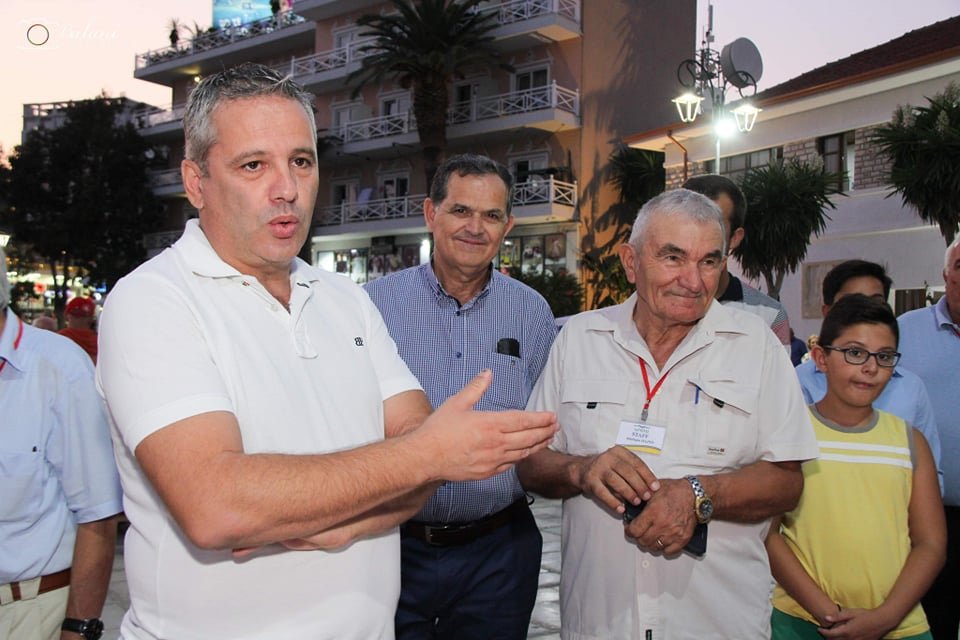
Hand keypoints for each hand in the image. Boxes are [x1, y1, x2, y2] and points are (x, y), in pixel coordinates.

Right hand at [411, 370, 557, 481]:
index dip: (540, 419)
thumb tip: (487, 373)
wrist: (425, 457)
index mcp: (490, 424)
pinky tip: (525, 453)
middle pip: (529, 438)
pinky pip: (511, 465)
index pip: (523, 420)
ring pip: (523, 453)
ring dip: (538, 445)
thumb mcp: (457, 403)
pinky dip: (522, 458)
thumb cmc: (438, 431)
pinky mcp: (487, 472)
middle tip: (555, 426)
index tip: (552, 416)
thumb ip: (476, 387)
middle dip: (545, 431)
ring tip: (547, 439)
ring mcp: (493, 460)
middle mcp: (495, 443)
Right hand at [573, 445, 659, 513]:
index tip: (656, 487)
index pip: (636, 463)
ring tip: (636, 502)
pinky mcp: (590, 481)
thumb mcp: (621, 463)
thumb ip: (635, 472)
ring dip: (628, 493)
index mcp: (619, 451)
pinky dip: (613, 502)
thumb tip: (652, 488)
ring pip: (615, 481)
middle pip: (627, 471)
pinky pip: (602, 493)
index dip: (647, 475)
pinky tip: (621, 509)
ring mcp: (597, 468)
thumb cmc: (609, 468)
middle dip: (639, 485)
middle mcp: (607, 457)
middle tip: (647, 497)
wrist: (583, 469)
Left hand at [623, 477, 695, 554]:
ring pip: (655, 548)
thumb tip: (625, 499)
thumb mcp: (653, 489)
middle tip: (639, 532)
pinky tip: (662, 541)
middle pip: (643, 541)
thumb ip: (639, 497)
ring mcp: (673, 533)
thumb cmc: (675, 491)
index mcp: (653, 512)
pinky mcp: (683, 539)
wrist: (695, 495)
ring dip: (650, 543)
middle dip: (638, 537)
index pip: (635, 530)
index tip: (629, 529)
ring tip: (650, 536)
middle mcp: (662, 525)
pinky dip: (664, 548)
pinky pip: (669, 551)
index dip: (629, 531)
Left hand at [819, 606, 895, 639]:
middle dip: (828, 638)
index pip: (830, 635)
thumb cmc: (866, 615)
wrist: (882, 621)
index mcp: (847, 631)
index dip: (823, 632)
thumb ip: (838, 617)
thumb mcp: (851, 613)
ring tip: (834, 635)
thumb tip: (826, 618)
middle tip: (825, 632)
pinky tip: (845, 637)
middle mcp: (851, 639)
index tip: (819, 629)